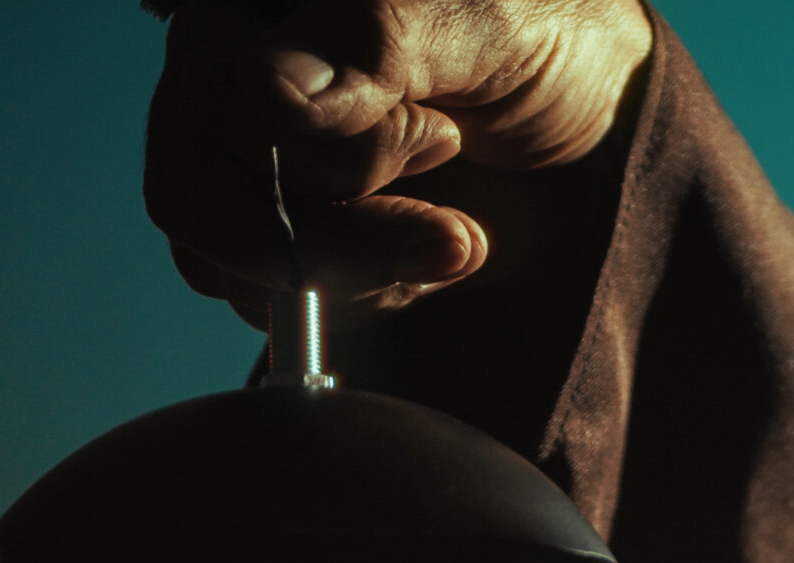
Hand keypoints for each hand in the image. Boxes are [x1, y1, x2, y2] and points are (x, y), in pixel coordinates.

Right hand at [144, 0, 652, 320]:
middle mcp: (223, 80)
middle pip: (200, 201)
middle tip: (457, 205)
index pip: (208, 112)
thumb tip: (265, 92)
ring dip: (362, 269)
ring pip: (233, 267)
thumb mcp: (473, 18)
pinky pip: (276, 302)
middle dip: (343, 227)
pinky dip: (367, 294)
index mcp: (244, 11)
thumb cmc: (536, 25)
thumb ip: (369, 43)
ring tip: (458, 230)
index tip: (443, 139)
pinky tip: (438, 252)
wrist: (594, 91)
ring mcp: (250, 164)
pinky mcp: (294, 230)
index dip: (324, 158)